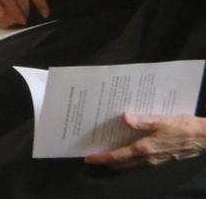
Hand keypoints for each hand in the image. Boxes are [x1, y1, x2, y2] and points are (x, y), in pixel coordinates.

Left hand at [85, 113, 205, 168]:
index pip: (118, 157)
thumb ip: (142, 120)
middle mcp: (148, 158)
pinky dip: (128, 158)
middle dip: (106, 161)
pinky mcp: (160, 158)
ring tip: (105, 150)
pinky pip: (139, 161)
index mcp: (145, 149)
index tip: (88, 158)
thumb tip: (124, 118)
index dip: (102, 158)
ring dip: (117, 160)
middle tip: (92, 154)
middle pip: (122, 163)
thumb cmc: (183, 128)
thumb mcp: (162, 120)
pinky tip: (125, 147)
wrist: (204, 138)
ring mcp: (155, 160)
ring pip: (130, 164)